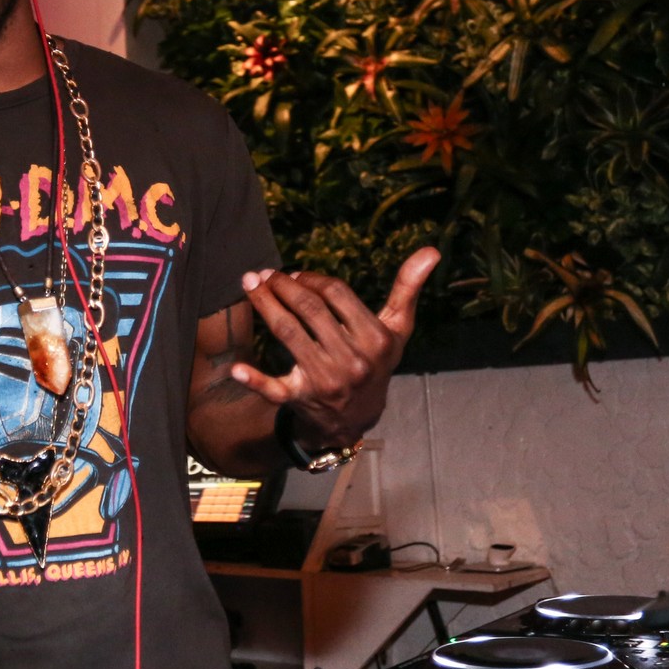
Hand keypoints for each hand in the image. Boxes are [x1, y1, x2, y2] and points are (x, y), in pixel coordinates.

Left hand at [229, 247, 439, 446]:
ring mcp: (325, 380)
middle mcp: (352, 360)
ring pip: (287, 333)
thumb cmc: (375, 362)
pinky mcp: (300, 399)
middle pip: (309, 310)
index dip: (313, 279)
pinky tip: (237, 368)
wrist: (357, 417)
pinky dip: (255, 380)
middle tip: (265, 274)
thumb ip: (408, 290)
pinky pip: (274, 390)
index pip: (337, 295)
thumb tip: (431, 251)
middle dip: (283, 286)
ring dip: (265, 305)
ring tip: (251, 286)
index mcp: (375, 340)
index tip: (296, 274)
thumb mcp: (397, 330)